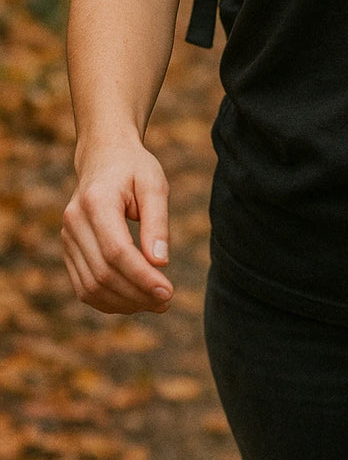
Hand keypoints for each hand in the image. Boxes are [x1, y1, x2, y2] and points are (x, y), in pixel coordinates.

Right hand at [62, 140, 173, 314]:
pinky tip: (134, 300)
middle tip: (166, 301)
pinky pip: (84, 286)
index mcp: (96, 202)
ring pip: (90, 287)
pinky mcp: (68, 250)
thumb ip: (157, 222)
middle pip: (103, 273)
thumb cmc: (134, 168)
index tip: (168, 291)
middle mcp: (74, 222)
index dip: (141, 277)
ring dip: (123, 303)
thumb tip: (160, 263)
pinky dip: (108, 300)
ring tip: (155, 303)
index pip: (116, 251)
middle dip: (136, 294)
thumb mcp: (154, 184)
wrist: (104, 156)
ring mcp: (67, 238)